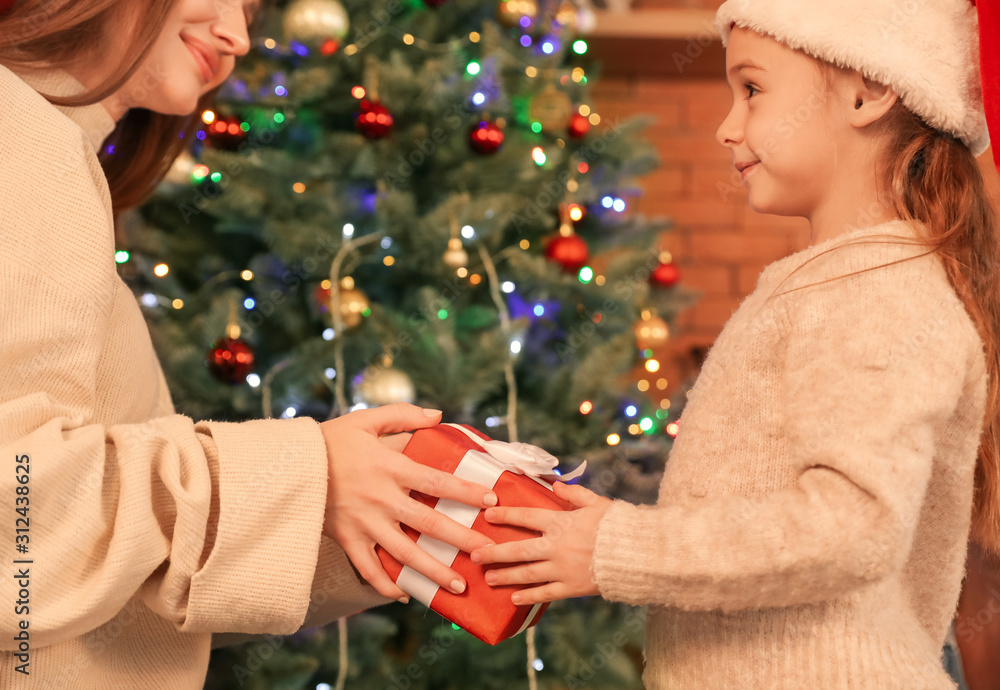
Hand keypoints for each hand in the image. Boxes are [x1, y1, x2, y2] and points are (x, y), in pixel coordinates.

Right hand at [321, 404, 497, 601]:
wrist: (287, 465)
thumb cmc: (330, 440)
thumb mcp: (366, 420)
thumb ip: (403, 415)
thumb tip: (439, 415)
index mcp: (389, 467)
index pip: (437, 482)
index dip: (465, 492)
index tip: (490, 501)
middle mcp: (381, 498)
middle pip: (428, 523)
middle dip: (461, 539)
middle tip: (486, 553)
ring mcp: (364, 523)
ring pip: (405, 553)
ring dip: (433, 571)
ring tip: (459, 585)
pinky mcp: (347, 539)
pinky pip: (368, 568)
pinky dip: (385, 585)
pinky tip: (405, 595)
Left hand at [470, 482, 611, 604]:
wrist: (638, 554)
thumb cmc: (618, 525)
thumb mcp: (597, 503)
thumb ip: (574, 494)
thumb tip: (555, 485)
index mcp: (561, 523)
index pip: (526, 517)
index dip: (505, 516)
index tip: (487, 516)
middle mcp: (556, 546)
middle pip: (518, 550)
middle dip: (494, 552)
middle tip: (475, 554)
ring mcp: (562, 569)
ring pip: (526, 573)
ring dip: (505, 575)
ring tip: (489, 577)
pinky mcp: (572, 587)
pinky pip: (545, 593)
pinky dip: (528, 596)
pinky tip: (514, 598)